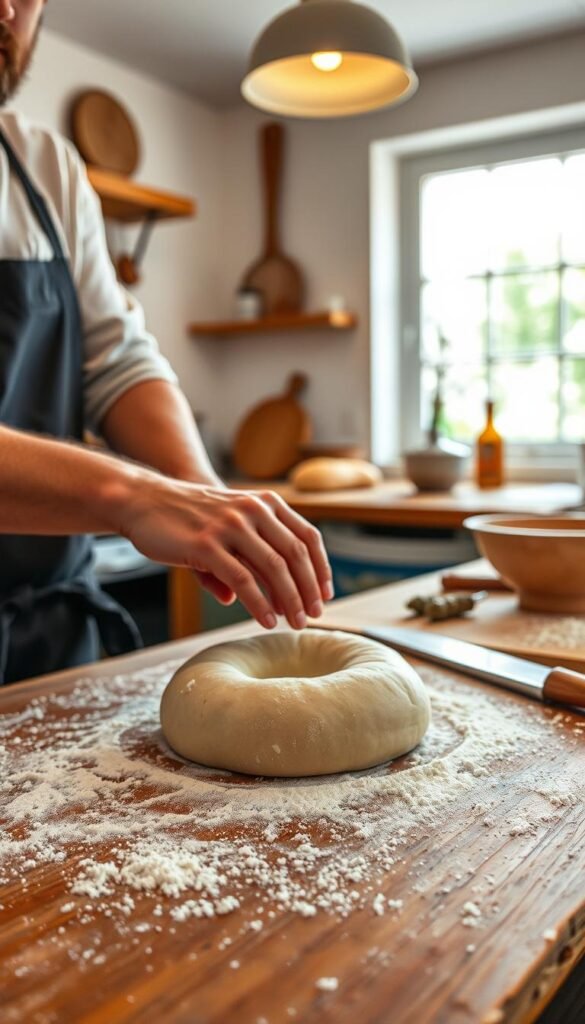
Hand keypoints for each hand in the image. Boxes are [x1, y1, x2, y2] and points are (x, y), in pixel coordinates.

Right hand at [119, 477, 333, 629]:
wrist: (145, 500)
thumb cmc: (187, 519)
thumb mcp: (224, 529)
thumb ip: (239, 558)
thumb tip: (236, 599)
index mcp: (265, 503)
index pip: (307, 536)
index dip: (321, 567)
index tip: (324, 594)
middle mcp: (253, 511)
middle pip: (296, 555)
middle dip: (309, 589)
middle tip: (314, 616)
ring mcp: (231, 527)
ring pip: (274, 568)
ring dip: (290, 600)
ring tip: (295, 623)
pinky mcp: (207, 545)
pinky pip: (243, 580)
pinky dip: (259, 604)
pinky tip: (266, 621)